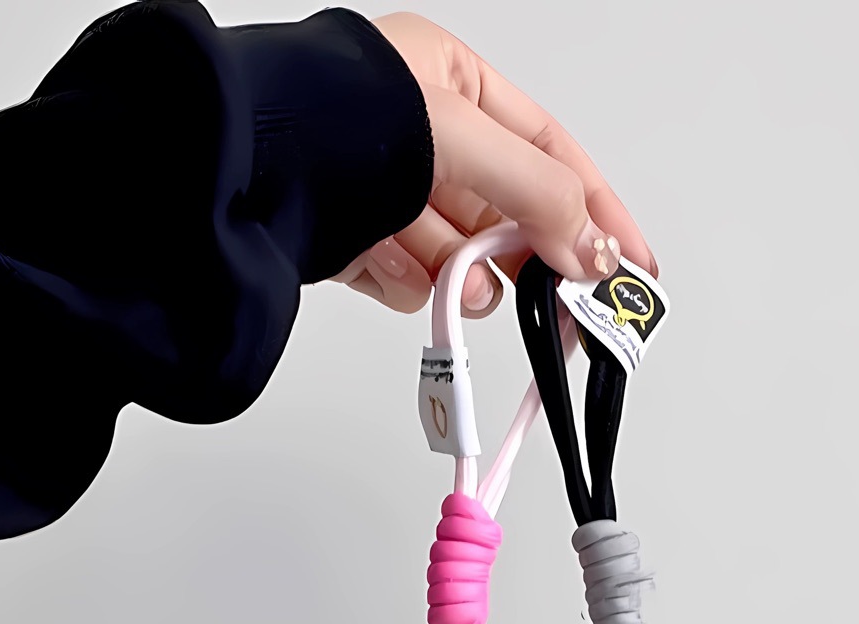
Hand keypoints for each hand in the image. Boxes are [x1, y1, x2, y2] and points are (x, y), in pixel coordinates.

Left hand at [333, 12, 655, 316]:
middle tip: (556, 304)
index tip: (631, 267)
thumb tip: (594, 250)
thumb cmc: (324, 119)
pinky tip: (378, 260)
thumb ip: (541, 193)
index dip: (597, 213)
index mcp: (451, 84)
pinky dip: (403, 280)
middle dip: (519, 257)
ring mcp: (389, 192)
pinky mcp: (358, 242)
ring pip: (461, 258)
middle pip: (508, 216)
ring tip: (433, 266)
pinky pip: (411, 280)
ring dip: (456, 273)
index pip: (552, 155)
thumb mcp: (459, 137)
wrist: (227, 169)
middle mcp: (422, 136)